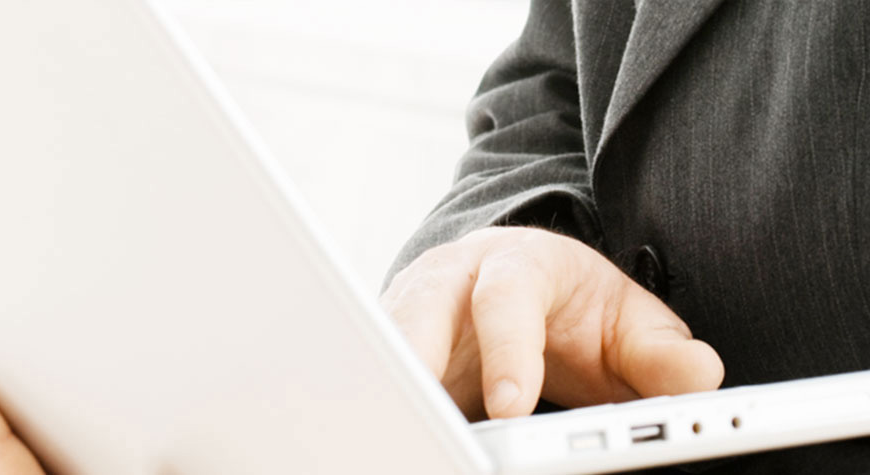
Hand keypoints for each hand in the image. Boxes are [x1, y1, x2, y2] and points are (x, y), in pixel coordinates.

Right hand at [381, 226, 724, 419]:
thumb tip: (701, 375)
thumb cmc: (577, 308)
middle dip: (413, 367)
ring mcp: (408, 311)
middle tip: (426, 427)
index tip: (512, 408)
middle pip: (414, 313)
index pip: (506, 297)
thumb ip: (665, 354)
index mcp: (516, 263)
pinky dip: (381, 409)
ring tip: (399, 438)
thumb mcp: (631, 323)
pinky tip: (397, 439)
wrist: (525, 284)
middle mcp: (451, 280)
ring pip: (380, 345)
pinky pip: (374, 375)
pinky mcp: (388, 348)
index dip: (508, 351)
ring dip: (384, 392)